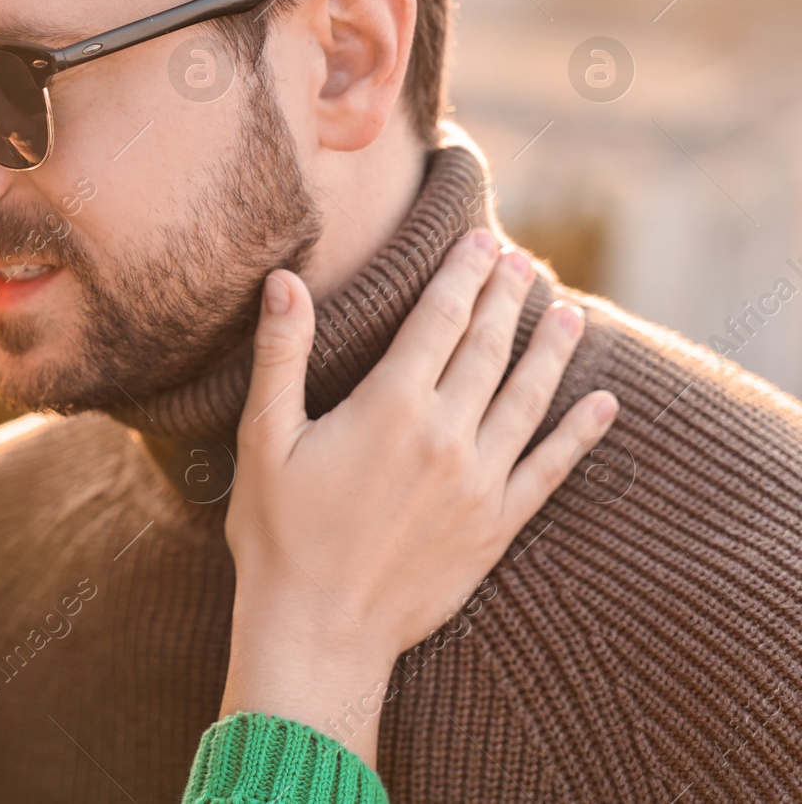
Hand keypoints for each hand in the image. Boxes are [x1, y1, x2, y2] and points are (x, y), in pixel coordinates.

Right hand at [218, 229, 618, 766]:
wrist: (318, 631)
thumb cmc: (279, 535)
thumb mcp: (264, 438)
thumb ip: (281, 355)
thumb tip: (284, 280)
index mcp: (390, 406)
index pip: (439, 319)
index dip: (462, 274)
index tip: (481, 239)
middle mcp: (446, 435)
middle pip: (487, 347)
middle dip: (506, 297)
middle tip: (522, 260)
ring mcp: (479, 482)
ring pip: (527, 397)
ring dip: (550, 349)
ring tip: (567, 311)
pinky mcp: (496, 525)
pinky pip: (551, 468)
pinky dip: (581, 433)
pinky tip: (605, 405)